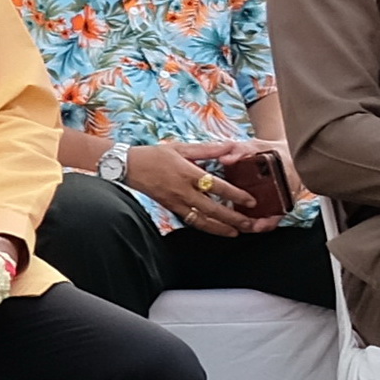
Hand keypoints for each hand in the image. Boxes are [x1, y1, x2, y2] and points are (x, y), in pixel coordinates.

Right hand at [126, 142, 256, 236]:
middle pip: (213, 209)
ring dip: (221, 228)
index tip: (251, 201)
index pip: (217, 186)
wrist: (128, 167)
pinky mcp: (171, 208)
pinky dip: (206, 227)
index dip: (235, 195)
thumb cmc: (154, 155)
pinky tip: (217, 230)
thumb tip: (230, 147)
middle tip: (251, 224)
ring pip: (202, 220)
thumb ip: (207, 149)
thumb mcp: (181, 148)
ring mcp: (176, 202)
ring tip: (238, 233)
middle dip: (234, 218)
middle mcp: (183, 190)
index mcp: (188, 173)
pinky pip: (191, 221)